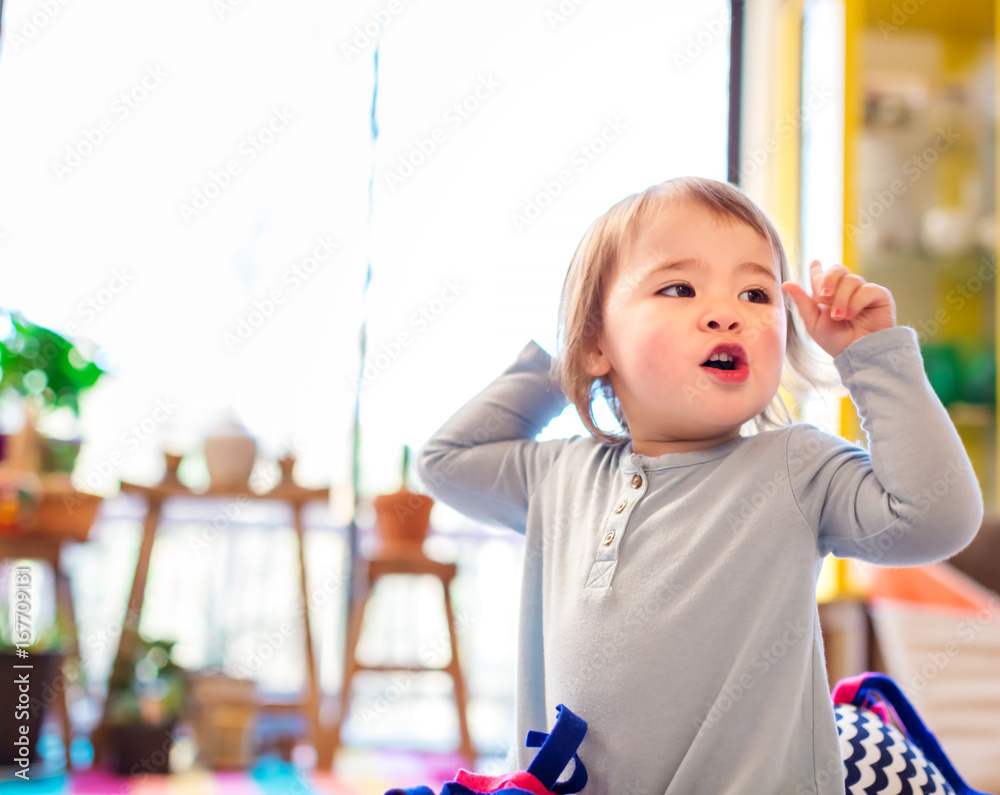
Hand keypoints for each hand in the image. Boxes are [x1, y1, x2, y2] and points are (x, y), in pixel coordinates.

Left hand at [781, 260, 895, 358]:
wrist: (857, 354)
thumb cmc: (835, 341)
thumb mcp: (813, 322)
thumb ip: (802, 302)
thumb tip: (786, 283)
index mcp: (828, 295)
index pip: (822, 275)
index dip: (818, 269)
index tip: (814, 263)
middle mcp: (846, 290)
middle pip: (837, 269)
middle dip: (828, 280)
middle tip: (823, 296)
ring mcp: (863, 291)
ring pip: (851, 280)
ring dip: (841, 299)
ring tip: (838, 317)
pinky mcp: (879, 296)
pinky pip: (867, 289)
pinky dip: (856, 302)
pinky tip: (851, 315)